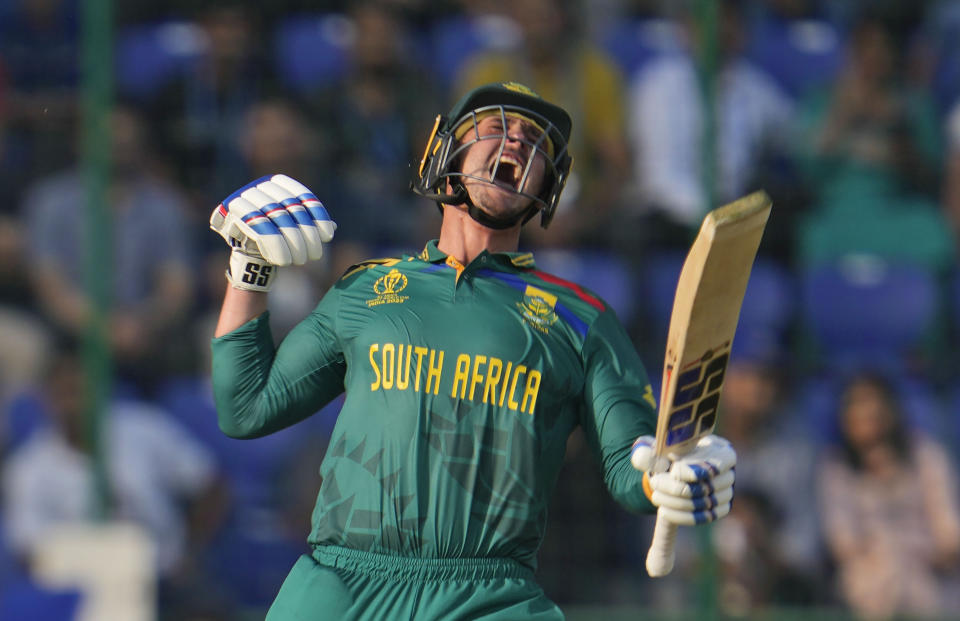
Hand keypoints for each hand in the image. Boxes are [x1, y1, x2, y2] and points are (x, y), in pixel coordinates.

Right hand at [210, 174, 335, 290]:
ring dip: (294, 244)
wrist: (246, 248)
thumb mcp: (295, 227)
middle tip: (314, 256)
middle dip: (308, 236)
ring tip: (300, 260)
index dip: (318, 217)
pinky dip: (277, 248)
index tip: (328, 236)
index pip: (304, 196)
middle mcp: (262, 186)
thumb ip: (312, 222)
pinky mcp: (236, 212)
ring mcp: (247, 197)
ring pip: (279, 219)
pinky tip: (284, 261)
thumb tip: (332, 226)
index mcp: (278, 183)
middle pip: (293, 209)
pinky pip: (262, 231)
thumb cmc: (276, 236)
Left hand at [631, 434, 735, 525]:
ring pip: (704, 503)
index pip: (720, 462)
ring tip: (655, 495)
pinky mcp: (718, 510)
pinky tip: (663, 510)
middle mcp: (729, 472)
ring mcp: (726, 493)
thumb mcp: (652, 448)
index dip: (698, 469)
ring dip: (676, 502)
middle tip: (654, 482)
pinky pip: (703, 518)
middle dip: (677, 486)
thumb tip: (655, 462)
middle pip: (708, 485)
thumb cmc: (663, 454)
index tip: (674, 471)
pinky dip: (681, 516)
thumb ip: (648, 453)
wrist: (666, 471)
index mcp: (721, 450)